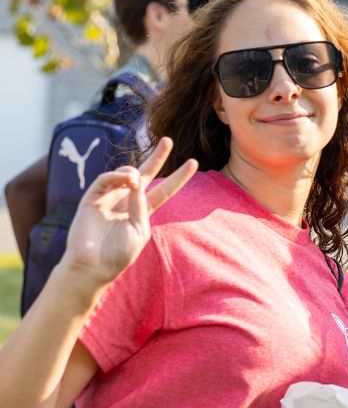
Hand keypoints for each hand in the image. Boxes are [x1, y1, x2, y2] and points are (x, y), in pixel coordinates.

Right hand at [62, 137, 196, 286]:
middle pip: (145, 174)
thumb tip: (138, 183)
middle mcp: (127, 201)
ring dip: (133, 173)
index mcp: (143, 211)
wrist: (93, 267)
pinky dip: (117, 176)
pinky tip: (127, 180)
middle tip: (168, 141)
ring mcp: (110, 198)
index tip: (194, 163)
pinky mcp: (92, 198)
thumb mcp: (140, 230)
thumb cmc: (119, 254)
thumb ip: (142, 207)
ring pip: (125, 174)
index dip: (179, 177)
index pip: (164, 190)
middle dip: (157, 157)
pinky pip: (105, 180)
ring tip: (136, 180)